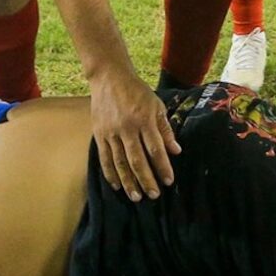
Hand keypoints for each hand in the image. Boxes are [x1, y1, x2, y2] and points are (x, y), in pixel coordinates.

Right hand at [90, 71, 180, 200]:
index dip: (163, 167)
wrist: (109, 77)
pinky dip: (110, 173)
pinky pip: (104, 158)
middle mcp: (127, 127)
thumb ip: (165, 129)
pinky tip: (117, 185)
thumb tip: (176, 151)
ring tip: (136, 197)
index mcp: (144, 119)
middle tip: (154, 195)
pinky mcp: (99, 134)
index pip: (155, 149)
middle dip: (146, 180)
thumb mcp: (156, 105)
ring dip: (129, 182)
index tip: (169, 181)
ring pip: (120, 162)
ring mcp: (111, 132)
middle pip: (137, 160)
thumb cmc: (137, 92)